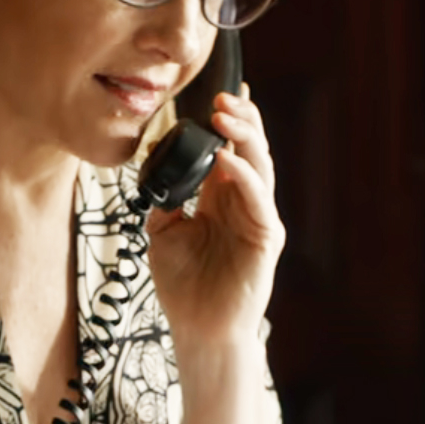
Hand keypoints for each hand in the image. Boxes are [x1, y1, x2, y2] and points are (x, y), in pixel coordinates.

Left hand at [144, 90, 283, 348]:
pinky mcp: (266, 237)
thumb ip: (165, 201)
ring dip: (243, 136)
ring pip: (260, 165)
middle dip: (238, 119)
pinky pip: (258, 197)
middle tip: (219, 97)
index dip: (231, 122)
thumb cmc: (184, 288)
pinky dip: (243, 173)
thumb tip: (158, 169)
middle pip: (251, 149)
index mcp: (222, 199)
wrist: (198, 331)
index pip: (232, 149)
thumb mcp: (163, 234)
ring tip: (224, 114)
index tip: (219, 93)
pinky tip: (226, 157)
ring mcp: (258, 218)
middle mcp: (244, 204)